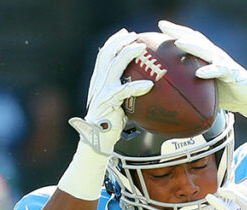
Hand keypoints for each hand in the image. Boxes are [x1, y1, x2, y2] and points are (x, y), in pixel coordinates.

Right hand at [70, 30, 153, 155]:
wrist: (97, 138)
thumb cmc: (109, 123)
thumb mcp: (116, 104)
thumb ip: (123, 92)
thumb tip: (144, 86)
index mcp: (99, 80)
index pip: (103, 54)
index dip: (113, 41)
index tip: (125, 34)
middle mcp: (98, 82)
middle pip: (107, 53)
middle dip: (120, 41)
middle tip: (134, 36)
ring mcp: (102, 90)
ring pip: (114, 65)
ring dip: (128, 54)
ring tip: (141, 48)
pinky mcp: (108, 102)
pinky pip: (124, 91)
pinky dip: (137, 87)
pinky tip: (149, 86)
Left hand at [159, 21, 246, 120]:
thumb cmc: (226, 91)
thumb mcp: (204, 86)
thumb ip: (190, 82)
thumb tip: (168, 89)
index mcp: (208, 56)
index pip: (191, 39)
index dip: (177, 31)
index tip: (161, 26)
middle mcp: (215, 55)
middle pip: (196, 40)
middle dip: (180, 32)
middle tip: (164, 27)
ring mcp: (224, 63)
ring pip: (207, 51)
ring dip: (192, 46)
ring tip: (179, 43)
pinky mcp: (233, 74)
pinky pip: (220, 71)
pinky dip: (210, 71)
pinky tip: (199, 73)